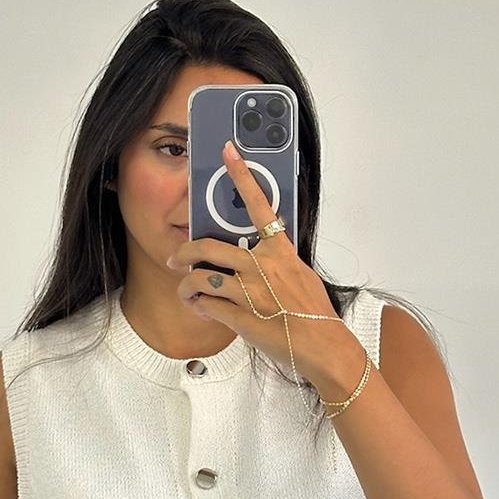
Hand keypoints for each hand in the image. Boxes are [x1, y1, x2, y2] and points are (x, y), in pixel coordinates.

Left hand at [165, 139, 359, 386]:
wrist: (323, 346)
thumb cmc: (313, 312)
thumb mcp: (300, 275)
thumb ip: (277, 259)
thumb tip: (260, 249)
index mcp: (280, 253)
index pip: (260, 205)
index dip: (242, 175)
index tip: (228, 152)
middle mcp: (263, 268)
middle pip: (208, 247)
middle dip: (184, 251)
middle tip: (175, 257)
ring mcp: (251, 294)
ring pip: (200, 279)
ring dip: (185, 285)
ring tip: (185, 290)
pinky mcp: (242, 319)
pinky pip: (208, 307)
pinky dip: (199, 307)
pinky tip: (201, 309)